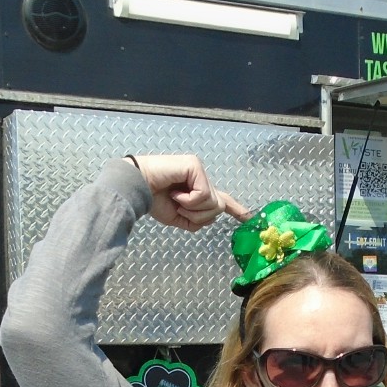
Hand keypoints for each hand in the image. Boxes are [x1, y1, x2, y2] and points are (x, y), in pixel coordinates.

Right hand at [128, 154, 250, 231]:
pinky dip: (189, 200)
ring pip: (213, 203)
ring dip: (192, 209)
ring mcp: (198, 170)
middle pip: (218, 207)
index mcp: (197, 190)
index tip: (250, 217)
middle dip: (199, 216)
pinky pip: (203, 194)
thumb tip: (212, 216)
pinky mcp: (194, 166)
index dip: (236, 209)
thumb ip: (196, 220)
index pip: (222, 199)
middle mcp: (200, 178)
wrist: (137, 189)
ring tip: (175, 199)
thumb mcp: (177, 218)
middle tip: (179, 209)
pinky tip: (175, 193)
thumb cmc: (153, 200)